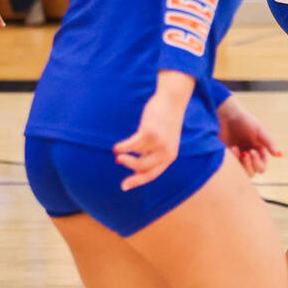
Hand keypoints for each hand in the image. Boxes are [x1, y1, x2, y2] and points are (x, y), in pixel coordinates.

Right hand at [114, 74, 192, 189]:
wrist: (172, 101)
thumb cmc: (164, 122)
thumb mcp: (160, 141)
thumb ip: (150, 154)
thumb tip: (134, 169)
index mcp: (170, 156)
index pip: (152, 175)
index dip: (137, 181)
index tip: (123, 187)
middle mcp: (166, 153)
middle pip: (142, 169)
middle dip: (129, 167)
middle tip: (118, 161)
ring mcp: (159, 144)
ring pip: (137, 157)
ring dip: (125, 157)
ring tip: (118, 154)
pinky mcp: (150, 133)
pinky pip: (132, 145)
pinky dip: (123, 147)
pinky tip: (115, 148)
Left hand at [218, 96, 280, 177]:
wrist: (226, 116)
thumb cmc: (244, 121)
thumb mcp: (259, 130)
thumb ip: (270, 143)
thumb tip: (280, 155)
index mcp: (260, 151)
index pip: (262, 167)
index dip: (258, 163)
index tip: (252, 151)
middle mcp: (250, 157)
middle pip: (252, 172)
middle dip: (249, 165)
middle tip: (245, 153)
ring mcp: (238, 158)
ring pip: (241, 173)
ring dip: (240, 164)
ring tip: (236, 149)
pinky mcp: (227, 158)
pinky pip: (230, 167)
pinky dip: (231, 159)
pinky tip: (231, 148)